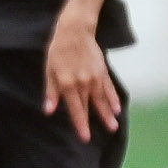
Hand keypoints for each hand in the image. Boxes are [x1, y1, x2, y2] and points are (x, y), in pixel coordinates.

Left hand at [42, 12, 124, 139]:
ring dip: (108, 113)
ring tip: (114, 126)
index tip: (85, 137)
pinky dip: (113, 98)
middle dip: (98, 121)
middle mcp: (83, 83)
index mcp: (68, 84)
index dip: (80, 124)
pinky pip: (109, 87)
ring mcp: (95, 77)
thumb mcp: (49, 70)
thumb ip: (51, 91)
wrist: (75, 30)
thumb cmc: (58, 50)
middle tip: (107, 135)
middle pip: (91, 106)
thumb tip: (49, 111)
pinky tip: (117, 107)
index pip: (76, 108)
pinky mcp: (102, 70)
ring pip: (102, 99)